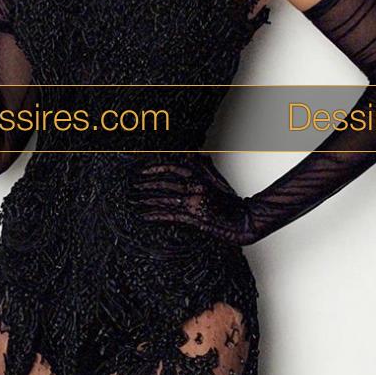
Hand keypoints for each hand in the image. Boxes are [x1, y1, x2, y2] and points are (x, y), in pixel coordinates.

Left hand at [130, 158, 249, 245]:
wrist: (244, 220)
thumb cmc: (232, 202)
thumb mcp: (217, 180)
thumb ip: (203, 167)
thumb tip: (194, 155)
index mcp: (199, 176)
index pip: (172, 167)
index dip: (154, 168)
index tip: (141, 170)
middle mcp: (195, 186)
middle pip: (164, 183)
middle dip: (144, 184)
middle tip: (131, 186)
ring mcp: (194, 202)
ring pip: (164, 198)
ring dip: (145, 200)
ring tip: (132, 200)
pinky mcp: (194, 218)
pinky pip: (170, 215)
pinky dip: (155, 215)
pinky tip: (144, 216)